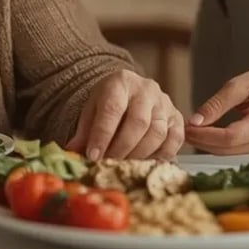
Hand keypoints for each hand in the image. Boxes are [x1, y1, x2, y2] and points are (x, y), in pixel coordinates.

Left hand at [67, 69, 183, 159]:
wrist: (128, 90)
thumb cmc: (108, 102)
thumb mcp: (91, 110)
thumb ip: (84, 132)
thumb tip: (72, 153)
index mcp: (120, 82)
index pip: (112, 109)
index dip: (102, 135)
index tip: (93, 156)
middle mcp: (146, 88)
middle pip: (138, 122)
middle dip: (121, 149)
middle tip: (109, 165)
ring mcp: (164, 102)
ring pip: (157, 133)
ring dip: (139, 155)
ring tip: (124, 166)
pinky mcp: (176, 116)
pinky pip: (174, 140)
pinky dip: (161, 156)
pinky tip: (146, 162)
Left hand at [184, 61, 248, 154]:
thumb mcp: (240, 84)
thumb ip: (217, 104)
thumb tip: (195, 120)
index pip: (229, 137)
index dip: (205, 135)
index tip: (187, 127)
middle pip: (227, 149)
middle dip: (202, 141)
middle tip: (183, 129)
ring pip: (229, 153)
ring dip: (208, 144)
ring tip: (191, 131)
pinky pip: (235, 150)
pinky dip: (218, 144)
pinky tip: (205, 134)